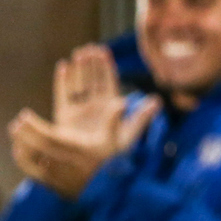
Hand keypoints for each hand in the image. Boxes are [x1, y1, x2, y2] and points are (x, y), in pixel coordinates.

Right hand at [8, 45, 160, 199]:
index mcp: (112, 109)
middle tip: (89, 48)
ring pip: (79, 85)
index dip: (106, 68)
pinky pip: (63, 95)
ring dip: (78, 70)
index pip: (109, 83)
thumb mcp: (131, 135)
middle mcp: (96, 108)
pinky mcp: (66, 117)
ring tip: (78, 53)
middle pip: (93, 80)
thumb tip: (157, 100)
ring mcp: (81, 111)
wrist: (90, 171)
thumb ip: (141, 117)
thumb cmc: (114, 156)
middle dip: (91, 64)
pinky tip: (63, 67)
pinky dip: (63, 81)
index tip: (103, 52)